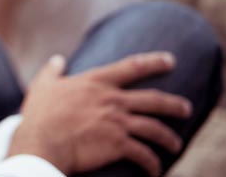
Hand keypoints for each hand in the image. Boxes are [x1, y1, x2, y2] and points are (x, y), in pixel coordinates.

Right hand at [8, 52, 191, 175]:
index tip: (170, 60)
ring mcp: (117, 122)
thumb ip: (52, 71)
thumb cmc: (40, 115)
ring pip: (155, 128)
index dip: (153, 62)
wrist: (42, 142)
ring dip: (169, 138)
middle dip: (174, 104)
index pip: (131, 67)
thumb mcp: (43, 86)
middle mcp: (112, 99)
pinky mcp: (119, 145)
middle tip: (186, 108)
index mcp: (96, 82)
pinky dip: (153, 163)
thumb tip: (58, 59)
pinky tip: (155, 170)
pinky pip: (144, 154)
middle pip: (153, 99)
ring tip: (176, 145)